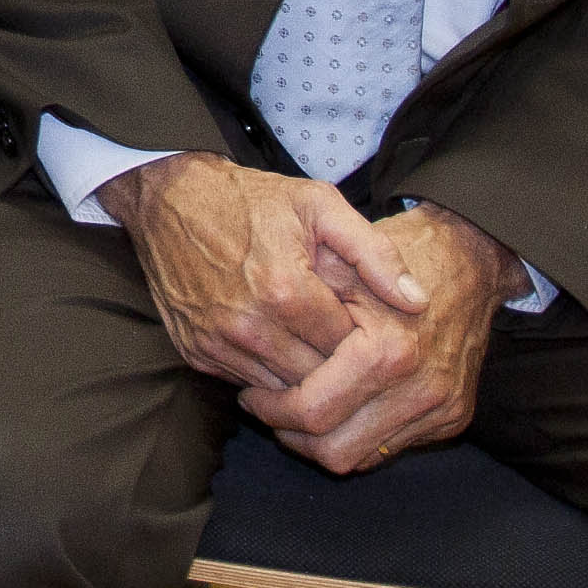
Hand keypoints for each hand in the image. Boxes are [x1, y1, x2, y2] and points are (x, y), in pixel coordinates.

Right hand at [102, 150, 424, 396]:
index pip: (349, 349)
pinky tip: (281, 344)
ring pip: (284, 390)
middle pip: (319, 377)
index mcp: (286, 289)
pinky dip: (269, 373)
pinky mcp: (196, 353)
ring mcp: (218, 343)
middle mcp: (249, 324)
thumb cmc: (251, 199)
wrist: (169, 197)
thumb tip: (418, 302)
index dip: (366, 340)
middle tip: (348, 343)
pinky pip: (248, 383)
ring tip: (317, 344)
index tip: (366, 323)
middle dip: (340, 365)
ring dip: (306, 375)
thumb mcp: (320, 205)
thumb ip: (375, 253)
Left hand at [244, 200, 509, 472]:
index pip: (314, 411)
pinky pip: (392, 447)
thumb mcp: (341, 263)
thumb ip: (301, 309)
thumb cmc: (396, 256)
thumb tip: (254, 345)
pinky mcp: (453, 418)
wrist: (468, 261)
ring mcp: (442, 408)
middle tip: (267, 410)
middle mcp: (422, 388)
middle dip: (293, 435)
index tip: (250, 396)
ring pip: (364, 457)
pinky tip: (338, 407)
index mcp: (389, 352)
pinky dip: (358, 434)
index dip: (271, 410)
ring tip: (296, 410)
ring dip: (323, 441)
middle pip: (336, 451)